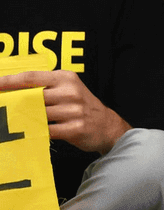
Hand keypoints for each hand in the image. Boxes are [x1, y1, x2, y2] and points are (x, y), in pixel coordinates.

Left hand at [0, 70, 128, 153]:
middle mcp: (70, 91)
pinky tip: (30, 133)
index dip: (9, 81)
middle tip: (2, 108)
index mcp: (66, 78)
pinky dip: (35, 132)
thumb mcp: (67, 89)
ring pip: (37, 115)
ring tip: (14, 123)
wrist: (106, 125)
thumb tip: (12, 91)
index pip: (31, 77)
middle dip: (13, 104)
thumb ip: (45, 88)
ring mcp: (73, 110)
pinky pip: (46, 130)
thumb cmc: (80, 106)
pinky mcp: (74, 128)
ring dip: (23, 120)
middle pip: (31, 97)